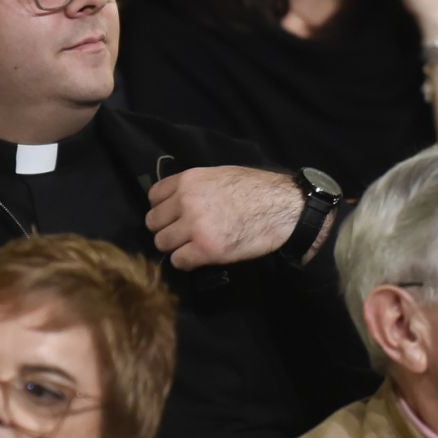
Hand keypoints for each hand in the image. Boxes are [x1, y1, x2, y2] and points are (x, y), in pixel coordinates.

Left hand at [145, 165, 311, 268]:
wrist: (284, 208)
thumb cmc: (257, 189)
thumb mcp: (220, 175)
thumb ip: (195, 186)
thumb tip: (177, 201)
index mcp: (189, 180)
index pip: (153, 196)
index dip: (163, 208)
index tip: (173, 216)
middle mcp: (186, 201)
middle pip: (153, 222)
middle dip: (166, 229)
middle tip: (183, 234)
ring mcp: (195, 227)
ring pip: (162, 243)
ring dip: (175, 247)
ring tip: (192, 246)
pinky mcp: (206, 250)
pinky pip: (178, 261)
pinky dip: (186, 262)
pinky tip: (200, 257)